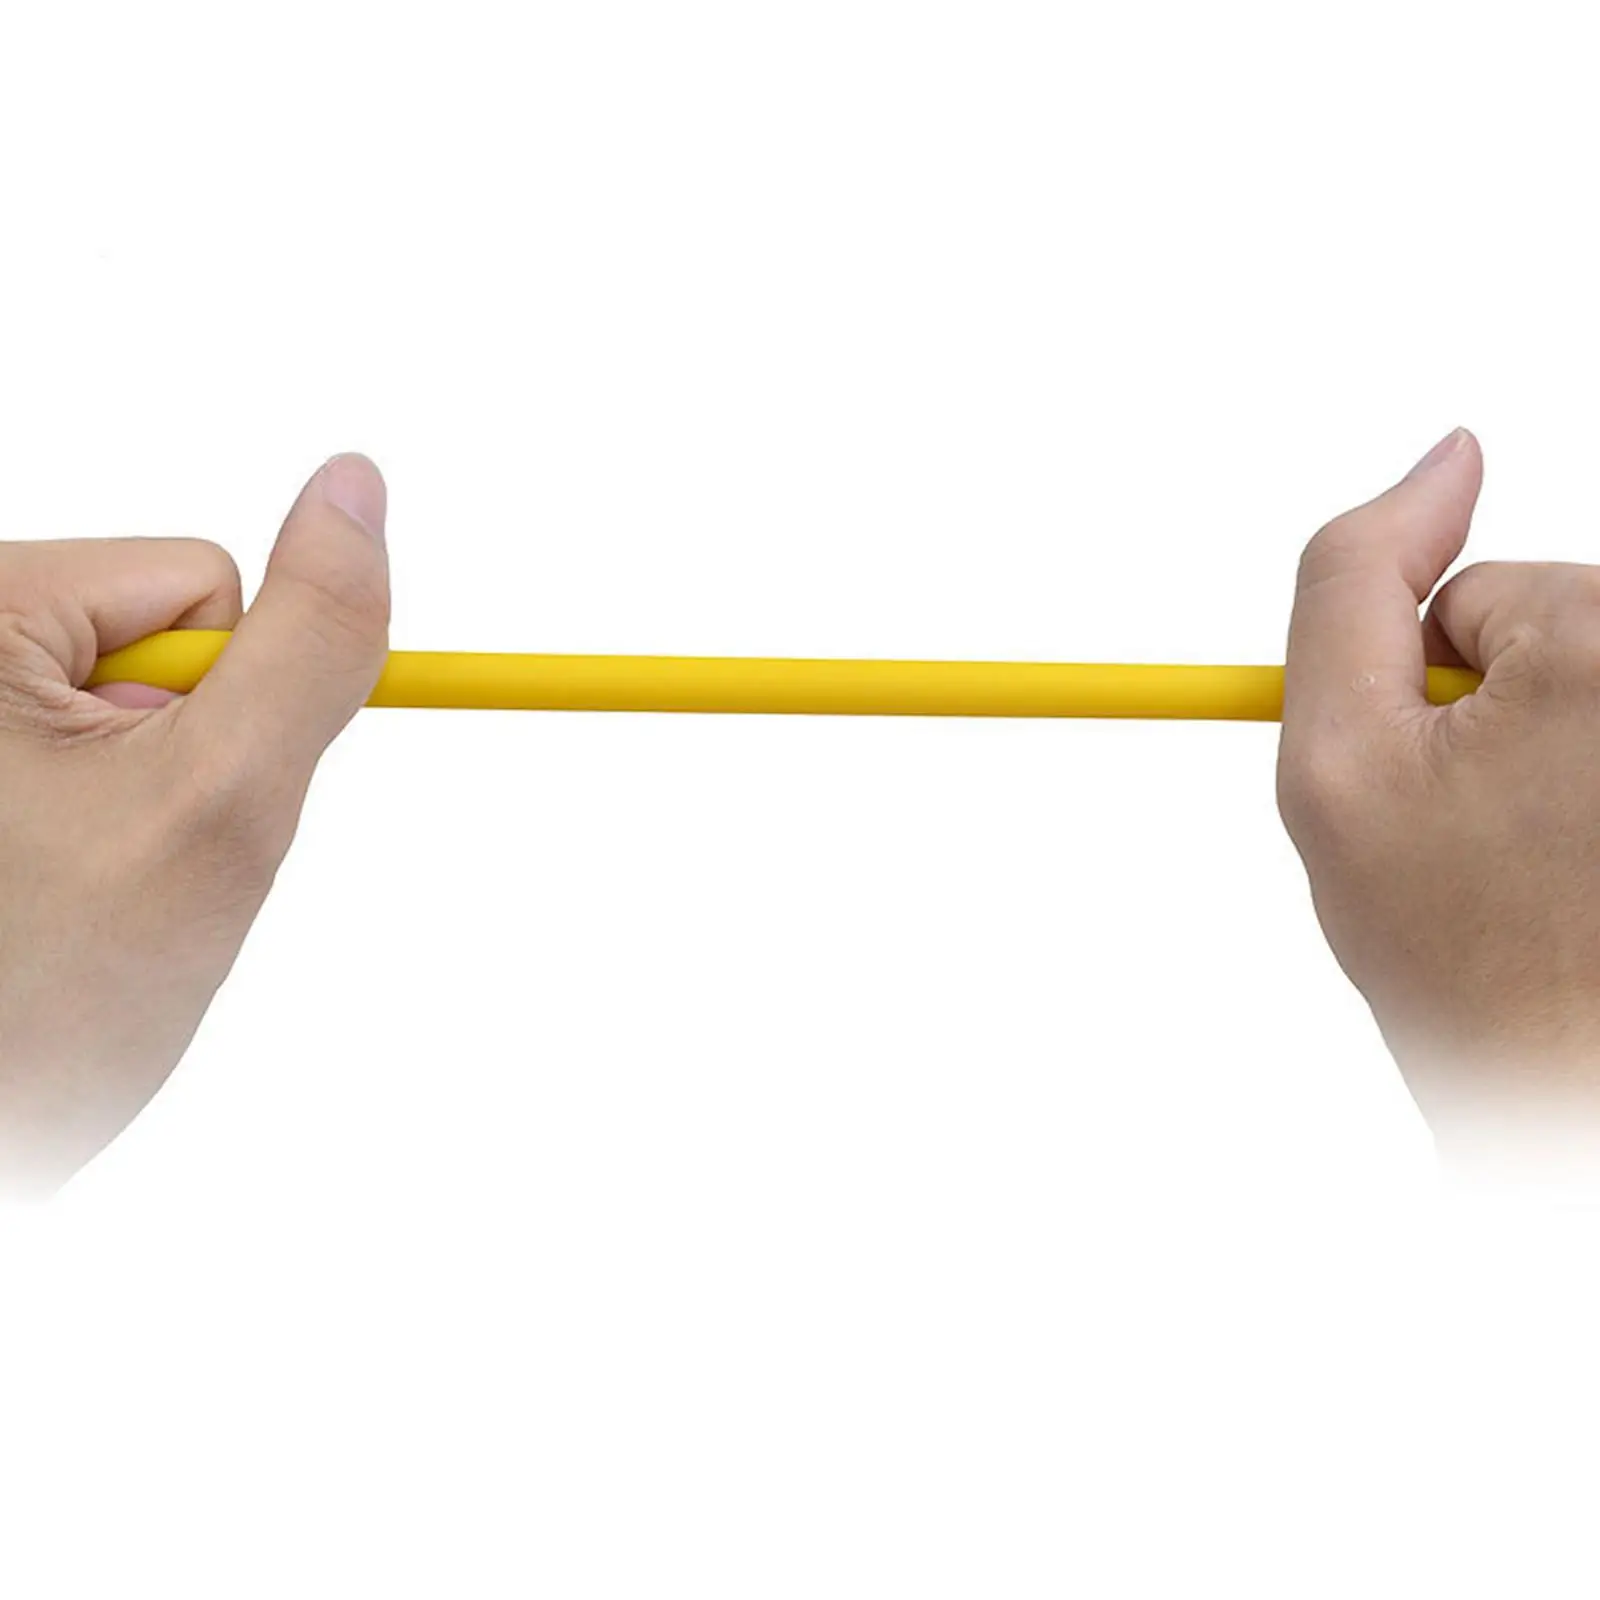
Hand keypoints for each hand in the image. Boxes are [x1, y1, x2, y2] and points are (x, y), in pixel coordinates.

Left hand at [0, 455, 388, 1197]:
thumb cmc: (40, 1004)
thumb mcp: (216, 807)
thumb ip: (310, 644)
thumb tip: (357, 490)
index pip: (199, 587)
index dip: (231, 712)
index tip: (175, 806)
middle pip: (160, 649)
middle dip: (180, 767)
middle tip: (117, 877)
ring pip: (132, 715)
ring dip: (144, 810)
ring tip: (76, 907)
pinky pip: (84, 760)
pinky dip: (96, 836)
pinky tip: (48, 909)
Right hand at [1279, 427, 1599, 1175]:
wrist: (1569, 1100)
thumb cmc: (1467, 963)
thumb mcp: (1340, 771)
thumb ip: (1347, 591)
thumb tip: (1443, 456)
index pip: (1477, 606)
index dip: (1432, 717)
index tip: (1456, 809)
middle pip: (1564, 638)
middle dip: (1517, 734)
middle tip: (1513, 860)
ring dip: (1574, 772)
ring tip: (1570, 885)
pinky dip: (1594, 798)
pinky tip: (1593, 879)